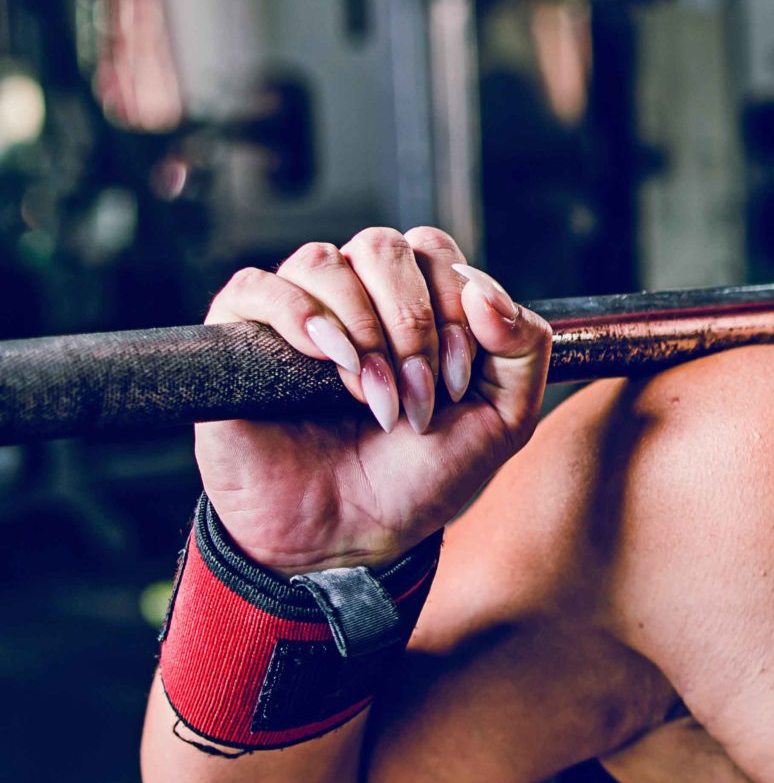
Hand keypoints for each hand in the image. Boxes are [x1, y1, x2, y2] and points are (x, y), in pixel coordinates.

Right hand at [192, 228, 551, 574]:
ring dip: (362, 330)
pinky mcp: (238, 335)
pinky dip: (298, 315)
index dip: (454, 310)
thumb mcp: (504, 419)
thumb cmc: (420, 476)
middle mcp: (356, 294)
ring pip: (324, 260)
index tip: (454, 385)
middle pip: (385, 247)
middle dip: (412, 324)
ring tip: (372, 399)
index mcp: (418, 302)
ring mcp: (296, 311)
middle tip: (416, 397)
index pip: (438, 253)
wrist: (348, 534)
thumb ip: (526, 346)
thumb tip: (482, 284)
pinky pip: (257, 285)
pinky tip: (326, 362)